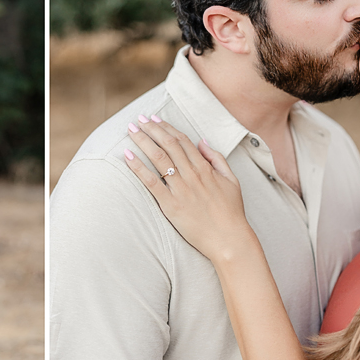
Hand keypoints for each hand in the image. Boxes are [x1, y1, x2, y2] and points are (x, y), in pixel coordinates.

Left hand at [123, 115, 252, 263]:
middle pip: (168, 145)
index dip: (167, 128)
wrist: (228, 239)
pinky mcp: (170, 205)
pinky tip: (128, 156)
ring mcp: (180, 190)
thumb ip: (217, 158)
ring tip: (131, 130)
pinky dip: (138, 168)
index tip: (154, 119)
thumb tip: (201, 141)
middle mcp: (192, 175)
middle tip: (138, 119)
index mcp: (205, 168)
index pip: (182, 141)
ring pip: (158, 159)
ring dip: (143, 141)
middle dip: (151, 129)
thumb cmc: (231, 211)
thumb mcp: (231, 180)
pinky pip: (151, 183)